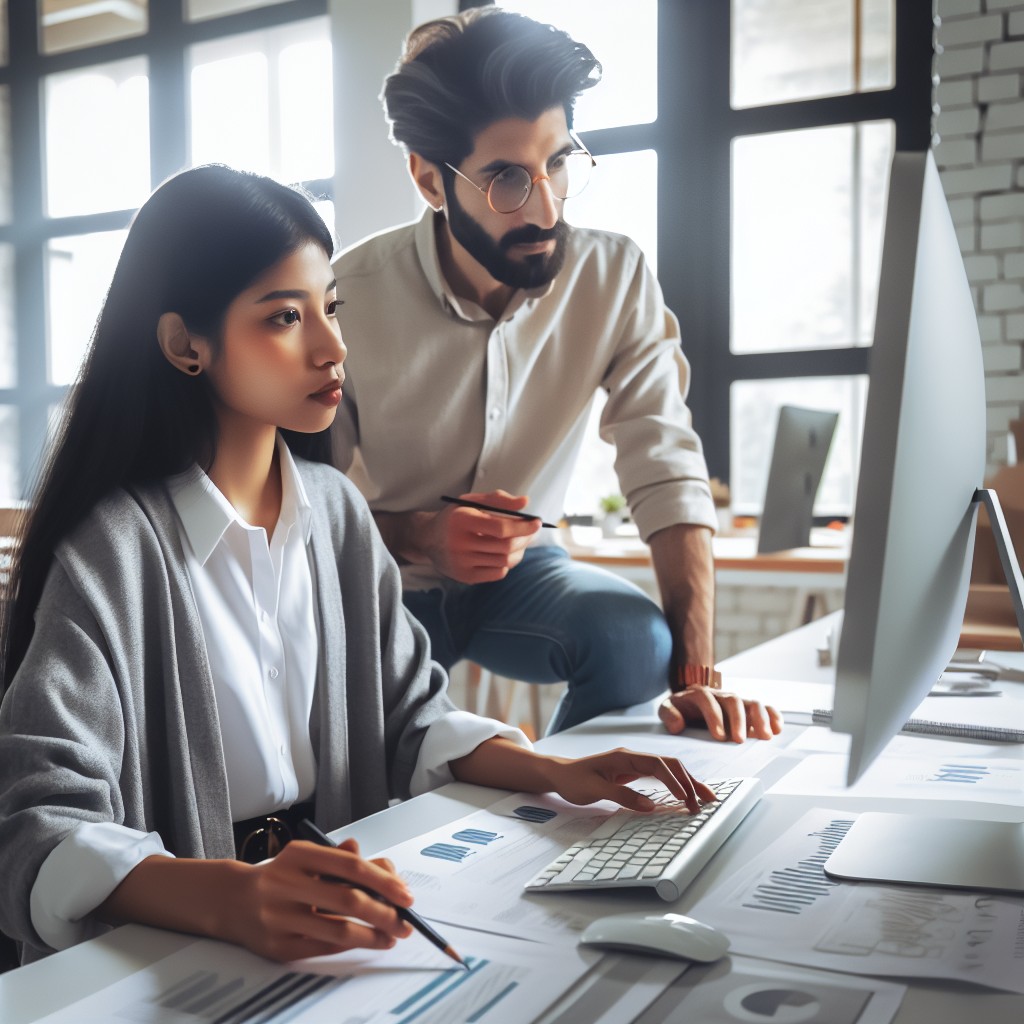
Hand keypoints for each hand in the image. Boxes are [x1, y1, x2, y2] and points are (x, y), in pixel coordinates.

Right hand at [228, 837, 414, 961]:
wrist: (233, 900)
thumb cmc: (282, 876)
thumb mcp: (308, 857)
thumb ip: (343, 860)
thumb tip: (384, 866)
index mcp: (299, 855)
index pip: (351, 866)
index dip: (384, 881)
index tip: (406, 896)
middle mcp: (286, 883)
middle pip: (348, 900)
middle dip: (384, 914)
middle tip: (405, 923)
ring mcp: (279, 916)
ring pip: (338, 930)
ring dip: (372, 936)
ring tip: (391, 937)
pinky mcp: (277, 945)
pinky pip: (323, 948)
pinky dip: (350, 946)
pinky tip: (366, 942)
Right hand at [425, 490, 539, 583]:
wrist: (429, 538)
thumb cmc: (457, 517)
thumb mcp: (472, 502)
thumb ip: (499, 500)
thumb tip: (525, 503)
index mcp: (462, 520)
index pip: (500, 528)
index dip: (523, 527)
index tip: (536, 522)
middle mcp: (459, 544)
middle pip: (505, 546)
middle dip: (525, 539)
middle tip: (532, 532)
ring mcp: (461, 563)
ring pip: (504, 561)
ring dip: (519, 551)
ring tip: (519, 542)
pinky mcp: (465, 577)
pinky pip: (497, 573)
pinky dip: (507, 563)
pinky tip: (503, 553)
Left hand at [542, 748, 717, 813]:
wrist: (559, 774)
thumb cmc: (573, 780)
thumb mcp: (594, 790)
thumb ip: (621, 796)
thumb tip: (650, 806)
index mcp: (624, 756)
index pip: (657, 765)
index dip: (674, 781)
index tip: (685, 798)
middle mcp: (632, 757)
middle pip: (668, 764)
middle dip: (689, 780)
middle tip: (706, 800)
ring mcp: (633, 764)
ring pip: (667, 769)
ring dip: (685, 782)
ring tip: (703, 798)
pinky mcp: (632, 772)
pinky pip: (659, 776)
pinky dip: (674, 784)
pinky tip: (684, 794)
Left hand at [658, 686, 783, 742]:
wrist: (689, 702)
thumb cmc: (679, 709)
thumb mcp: (667, 710)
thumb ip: (669, 715)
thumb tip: (678, 725)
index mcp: (698, 694)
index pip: (707, 701)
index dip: (714, 717)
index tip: (719, 736)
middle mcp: (719, 695)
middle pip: (732, 700)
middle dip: (738, 720)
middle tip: (739, 741)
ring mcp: (735, 701)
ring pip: (750, 703)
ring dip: (759, 718)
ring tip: (765, 736)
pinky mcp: (747, 708)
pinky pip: (763, 707)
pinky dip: (772, 715)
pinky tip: (778, 728)